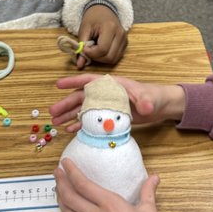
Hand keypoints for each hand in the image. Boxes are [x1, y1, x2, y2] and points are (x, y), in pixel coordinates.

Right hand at [50, 74, 185, 131]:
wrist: (161, 106)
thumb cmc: (154, 96)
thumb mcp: (149, 98)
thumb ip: (145, 102)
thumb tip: (144, 107)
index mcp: (112, 85)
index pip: (89, 81)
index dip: (74, 82)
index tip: (58, 85)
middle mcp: (105, 94)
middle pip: (81, 97)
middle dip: (66, 104)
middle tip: (52, 113)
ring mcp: (106, 105)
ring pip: (83, 109)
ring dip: (69, 116)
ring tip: (55, 123)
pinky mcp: (109, 117)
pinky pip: (91, 120)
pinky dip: (80, 124)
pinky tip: (70, 130)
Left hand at [55, 158, 162, 211]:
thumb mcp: (149, 211)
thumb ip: (147, 191)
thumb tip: (154, 177)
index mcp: (110, 204)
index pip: (83, 184)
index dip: (71, 171)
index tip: (65, 162)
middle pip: (70, 196)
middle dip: (60, 182)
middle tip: (56, 173)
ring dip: (60, 199)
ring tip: (58, 190)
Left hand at [76, 5, 126, 68]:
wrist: (103, 9)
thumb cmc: (92, 17)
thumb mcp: (83, 29)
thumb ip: (81, 47)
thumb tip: (79, 65)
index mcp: (111, 28)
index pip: (102, 49)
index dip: (91, 53)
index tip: (84, 48)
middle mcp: (121, 34)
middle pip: (109, 57)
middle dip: (96, 57)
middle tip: (89, 50)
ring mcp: (125, 39)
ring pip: (114, 59)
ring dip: (102, 58)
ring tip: (95, 49)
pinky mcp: (125, 44)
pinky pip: (116, 57)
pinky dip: (107, 56)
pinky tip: (101, 48)